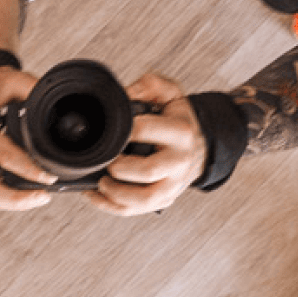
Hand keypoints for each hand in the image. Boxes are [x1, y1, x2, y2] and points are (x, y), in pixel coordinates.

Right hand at [0, 66, 57, 209]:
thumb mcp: (17, 81)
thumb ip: (35, 92)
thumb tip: (62, 106)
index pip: (3, 155)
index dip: (27, 169)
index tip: (48, 177)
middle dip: (15, 197)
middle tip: (43, 197)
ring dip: (11, 201)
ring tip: (38, 199)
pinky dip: (5, 196)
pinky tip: (25, 195)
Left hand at [85, 72, 206, 216]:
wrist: (200, 146)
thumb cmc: (179, 120)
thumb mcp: (171, 94)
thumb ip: (150, 86)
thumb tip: (125, 94)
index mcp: (181, 132)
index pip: (147, 130)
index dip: (126, 129)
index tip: (115, 129)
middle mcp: (180, 160)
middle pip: (147, 170)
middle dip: (120, 166)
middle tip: (108, 159)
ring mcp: (173, 184)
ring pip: (143, 199)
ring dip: (115, 192)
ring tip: (102, 180)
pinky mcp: (164, 199)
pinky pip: (135, 210)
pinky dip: (111, 206)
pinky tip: (98, 195)